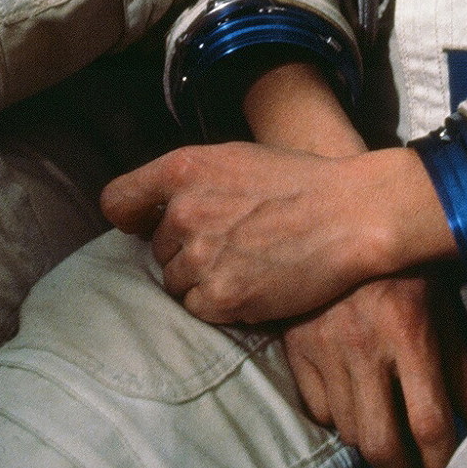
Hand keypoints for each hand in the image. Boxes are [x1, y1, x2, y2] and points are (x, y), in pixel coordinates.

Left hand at [101, 142, 453, 324]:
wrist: (349, 215)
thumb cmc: (296, 182)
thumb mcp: (232, 158)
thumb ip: (186, 181)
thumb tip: (149, 212)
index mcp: (183, 169)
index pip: (118, 201)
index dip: (131, 217)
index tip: (144, 225)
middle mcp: (183, 211)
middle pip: (156, 248)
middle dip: (185, 250)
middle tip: (231, 241)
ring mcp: (202, 256)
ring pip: (175, 282)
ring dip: (202, 279)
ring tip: (245, 263)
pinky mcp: (222, 296)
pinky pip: (198, 309)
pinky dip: (220, 304)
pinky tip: (251, 283)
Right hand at [284, 274, 466, 467]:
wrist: (343, 220)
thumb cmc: (406, 264)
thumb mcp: (442, 306)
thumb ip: (460, 366)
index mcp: (408, 328)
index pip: (428, 421)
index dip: (441, 460)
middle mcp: (363, 342)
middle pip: (380, 442)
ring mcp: (324, 346)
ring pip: (348, 430)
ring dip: (371, 438)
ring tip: (385, 426)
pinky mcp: (296, 346)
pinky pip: (317, 409)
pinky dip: (337, 415)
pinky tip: (353, 398)